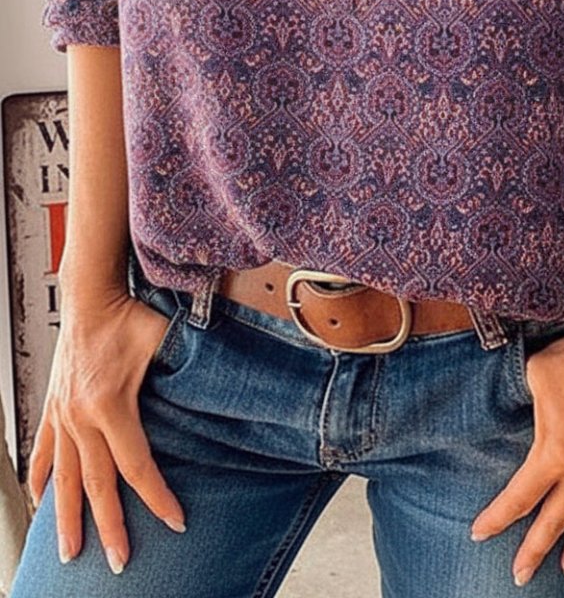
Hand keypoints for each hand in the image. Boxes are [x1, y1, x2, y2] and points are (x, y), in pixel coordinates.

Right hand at [27, 285, 186, 573]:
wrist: (88, 297)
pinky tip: (43, 506)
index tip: (176, 521)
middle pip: (98, 485)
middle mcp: (80, 418)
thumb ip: (189, 362)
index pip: (137, 465)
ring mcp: (62, 416)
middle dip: (111, 527)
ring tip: (70, 554)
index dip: (157, 497)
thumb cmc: (128, 315)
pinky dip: (43, 483)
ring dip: (68, 520)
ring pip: (65, 481)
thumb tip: (223, 384)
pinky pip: (44, 455)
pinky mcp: (52, 410)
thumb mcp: (163, 338)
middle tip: (121, 563)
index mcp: (109, 404)